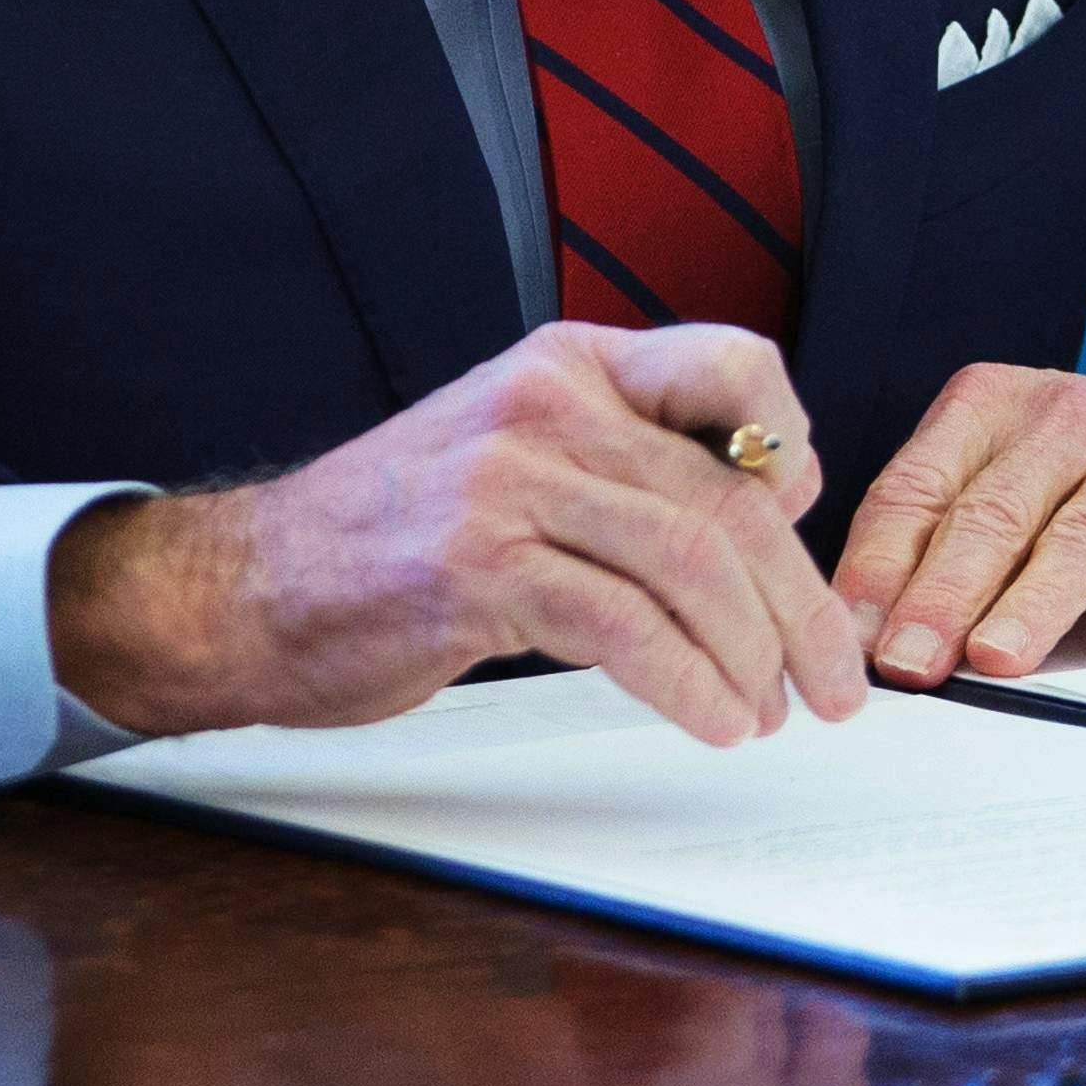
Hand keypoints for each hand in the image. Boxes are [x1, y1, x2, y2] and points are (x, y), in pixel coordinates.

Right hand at [48, 323, 866, 750]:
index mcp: (566, 365)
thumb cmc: (390, 540)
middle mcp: (545, 403)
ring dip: (754, 656)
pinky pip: (625, 628)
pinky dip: (690, 685)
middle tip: (837, 677)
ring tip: (775, 712)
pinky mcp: (479, 567)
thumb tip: (765, 524)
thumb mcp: (518, 461)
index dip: (796, 448)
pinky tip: (712, 720)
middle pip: (728, 497)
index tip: (806, 532)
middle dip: (800, 604)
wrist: (248, 587)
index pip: (734, 365)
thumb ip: (626, 470)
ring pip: (691, 564)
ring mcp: (508, 480)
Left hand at [836, 352, 1085, 687]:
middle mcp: (1069, 422)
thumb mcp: (1016, 475)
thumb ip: (941, 535)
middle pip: (991, 516)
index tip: (847, 636)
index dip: (878, 567)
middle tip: (906, 662)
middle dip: (940, 594)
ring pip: (1080, 536)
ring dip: (1032, 603)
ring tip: (993, 660)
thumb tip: (862, 629)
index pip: (917, 490)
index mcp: (993, 407)